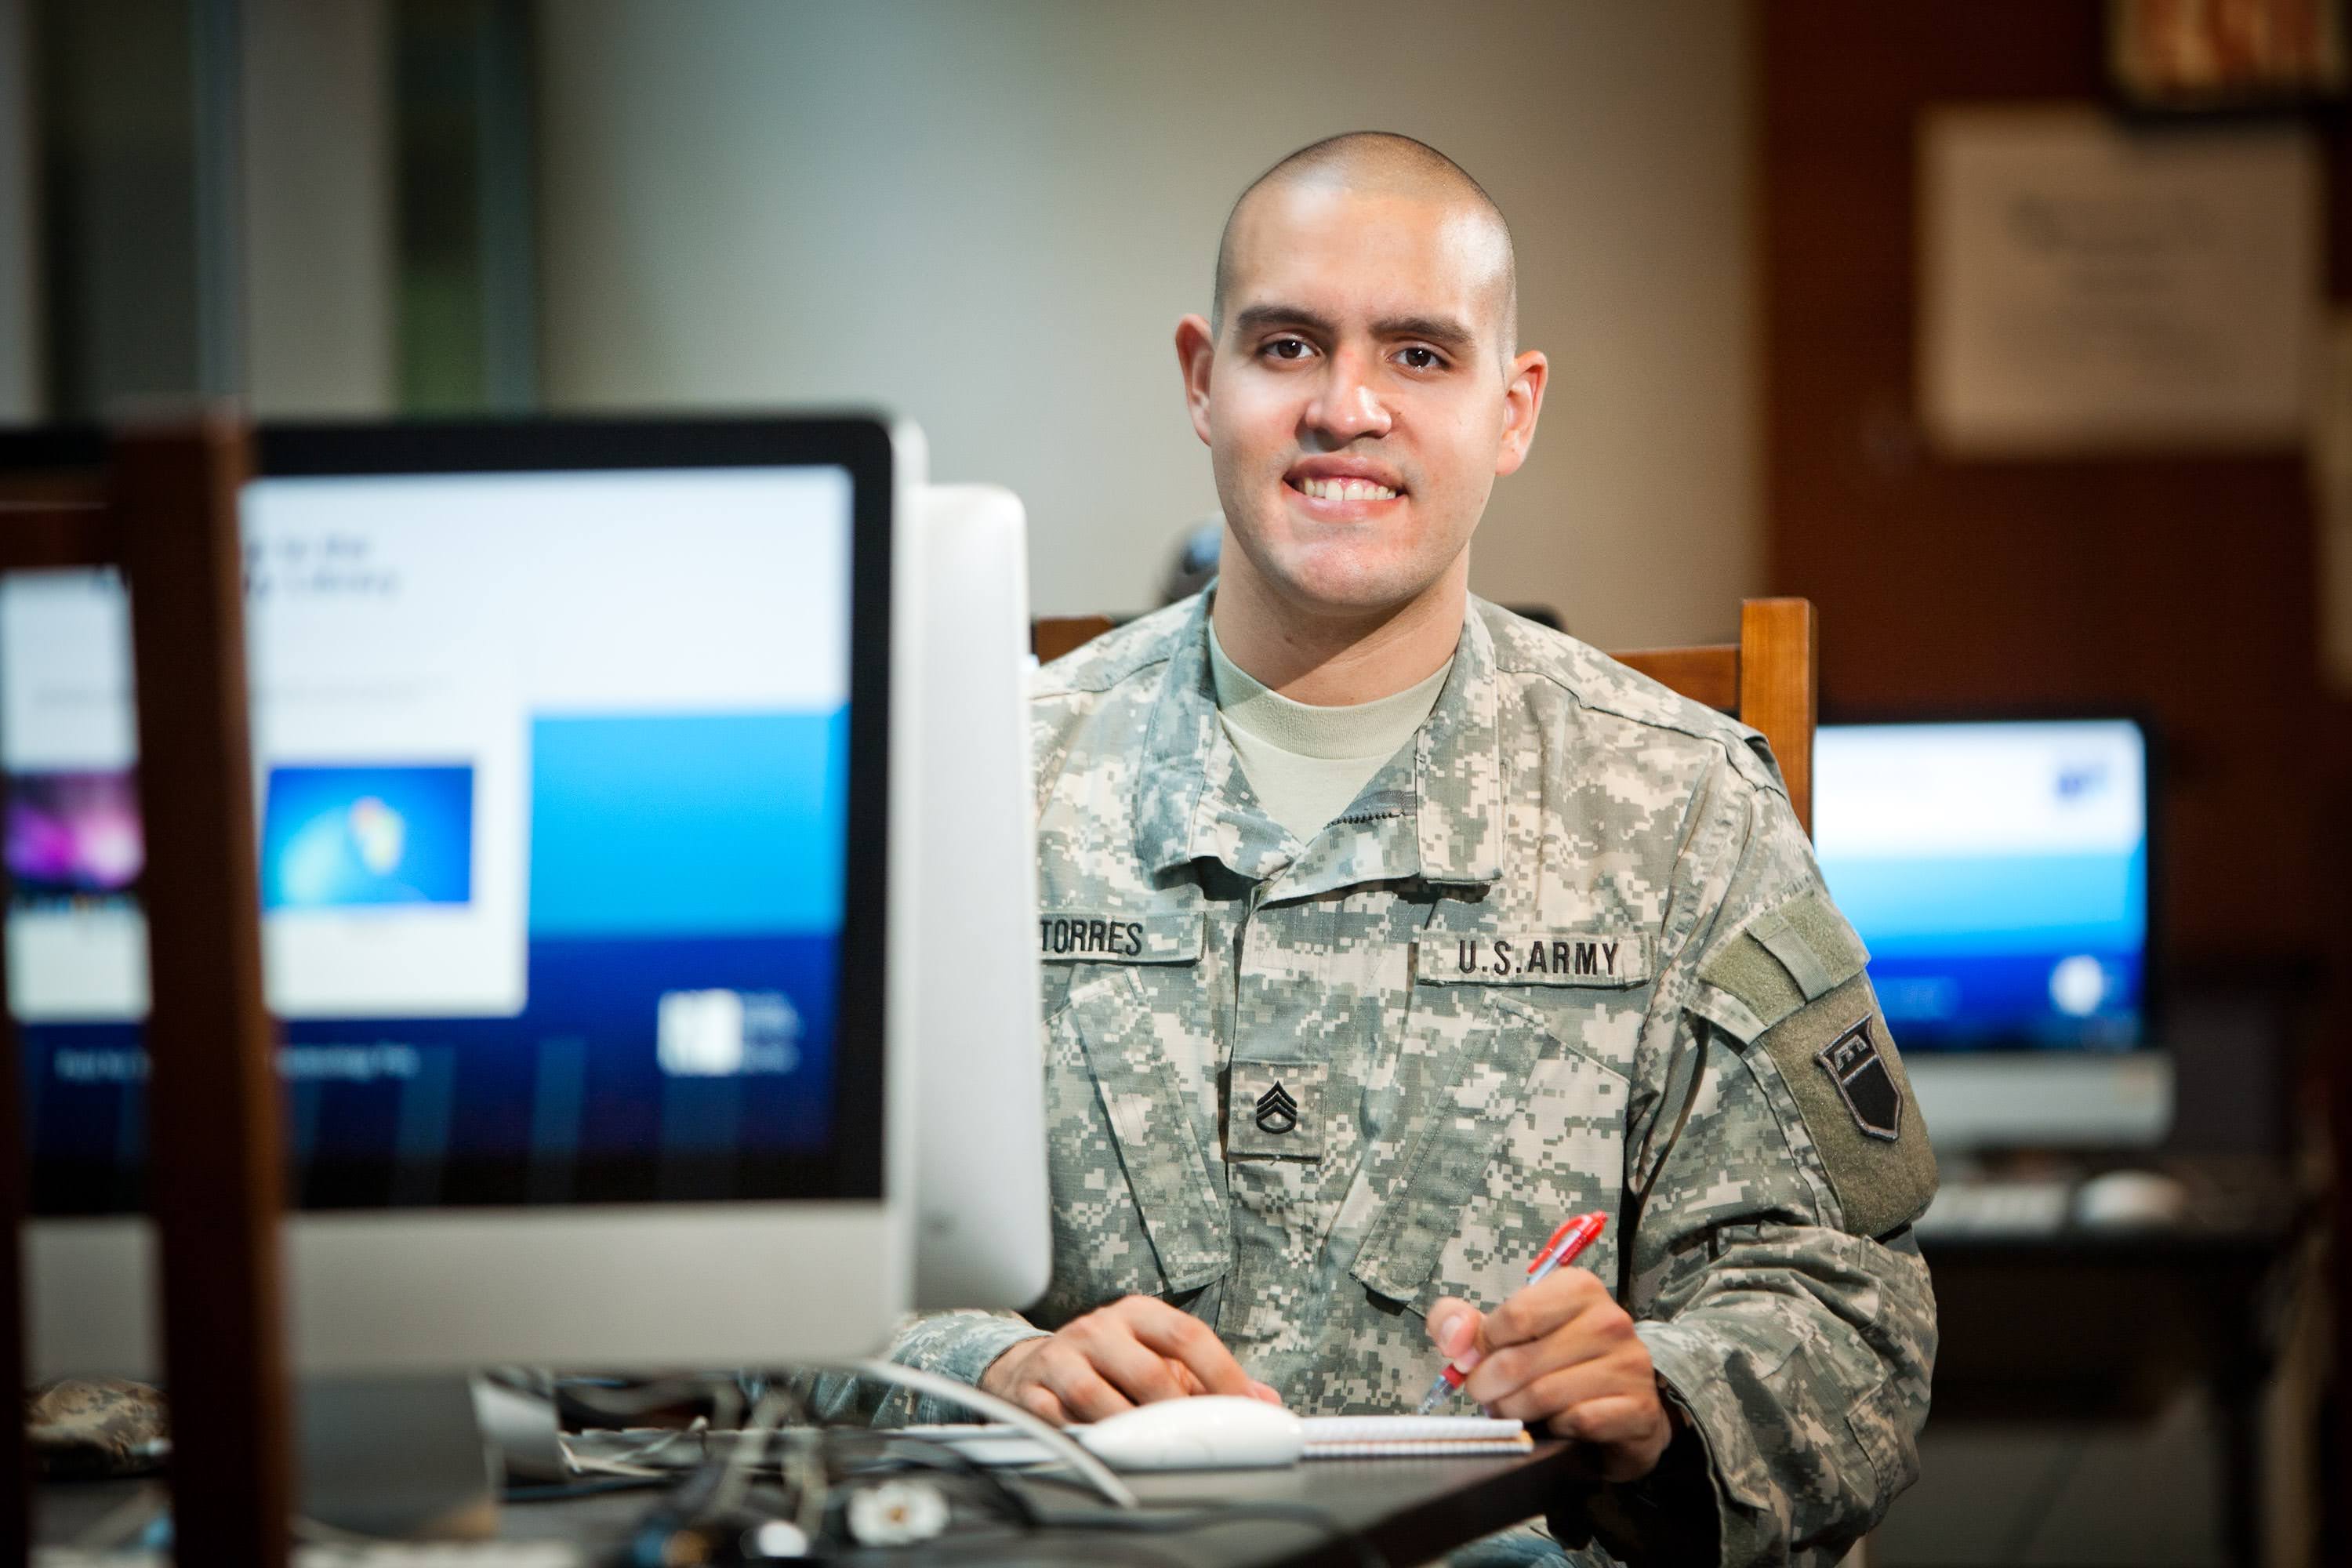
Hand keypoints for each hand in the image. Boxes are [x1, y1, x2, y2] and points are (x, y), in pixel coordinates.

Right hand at [981, 1295, 1282, 1422]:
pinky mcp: (1029, 1391)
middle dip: (1176, 1412)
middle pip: (1146, 1371)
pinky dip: (1081, 1439)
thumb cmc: (1109, 1364)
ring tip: (1148, 1448)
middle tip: (1193, 1439)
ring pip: (1096, 1398)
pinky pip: (1057, 1421)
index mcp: (1138, 1315)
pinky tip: (1100, 1448)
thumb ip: (1210, 1378)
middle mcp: (1099, 1329)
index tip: (1243, 1407)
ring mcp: (1060, 1358)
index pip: (1187, 1334)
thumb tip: (1265, 1399)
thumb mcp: (1159, 1357)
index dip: (1221, 1372)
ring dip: (1128, 1430)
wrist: (1032, 1366)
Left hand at [1426, 1268, 1670, 1481]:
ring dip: (1516, 1411)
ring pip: (1543, 1395)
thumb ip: (1465, 1324)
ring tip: (1514, 1411)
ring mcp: (1629, 1364)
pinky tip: (1556, 1423)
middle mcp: (1609, 1320)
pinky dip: (1555, 1428)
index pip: (1512, 1315)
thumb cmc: (1559, 1365)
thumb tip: (1452, 1337)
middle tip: (1489, 1397)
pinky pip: (1577, 1421)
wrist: (1622, 1411)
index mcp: (1577, 1288)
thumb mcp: (1508, 1333)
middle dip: (1490, 1387)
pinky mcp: (1638, 1408)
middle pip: (1519, 1360)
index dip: (1483, 1348)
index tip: (1478, 1362)